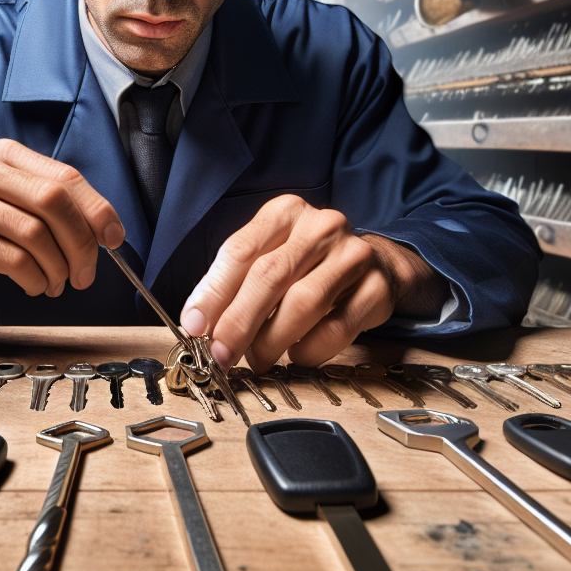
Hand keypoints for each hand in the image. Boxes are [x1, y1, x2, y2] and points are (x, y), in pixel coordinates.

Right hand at [0, 139, 124, 313]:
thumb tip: (108, 231)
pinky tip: (35, 284)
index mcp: (5, 154)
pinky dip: (34, 278)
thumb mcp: (16, 201)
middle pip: (52, 201)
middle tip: (86, 272)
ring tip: (57, 282)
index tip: (114, 238)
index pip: (65, 177)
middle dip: (80, 243)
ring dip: (56, 266)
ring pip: (34, 233)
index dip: (96, 210)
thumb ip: (57, 205)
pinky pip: (12, 259)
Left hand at [179, 195, 448, 371]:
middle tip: (222, 354)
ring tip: (258, 358)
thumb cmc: (307, 264)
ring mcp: (353, 254)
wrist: (373, 264)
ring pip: (304, 303)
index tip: (194, 326)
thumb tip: (198, 325)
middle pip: (270, 276)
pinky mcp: (376, 288)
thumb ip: (233, 283)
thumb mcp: (268, 256)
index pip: (240, 251)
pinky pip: (337, 328)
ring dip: (272, 340)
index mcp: (284, 212)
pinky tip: (297, 354)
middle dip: (239, 322)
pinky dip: (309, 349)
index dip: (213, 293)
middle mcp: (320, 226)